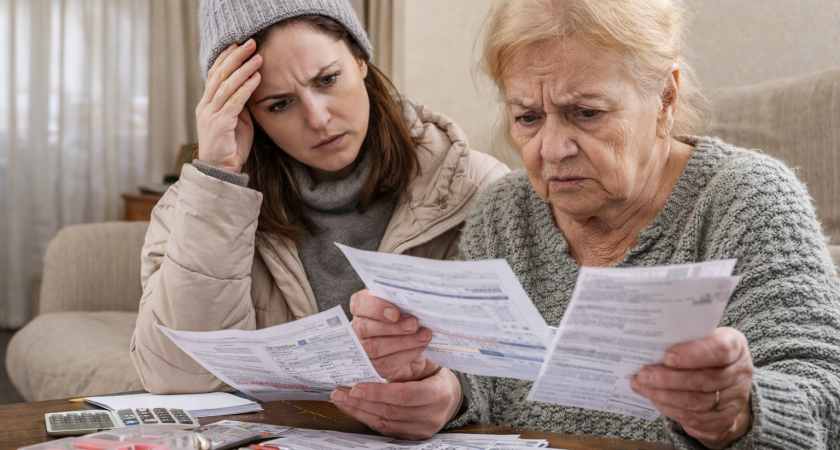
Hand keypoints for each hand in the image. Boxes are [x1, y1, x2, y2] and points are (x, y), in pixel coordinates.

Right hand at [195, 38, 262, 172]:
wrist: (221, 171)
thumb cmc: (230, 146)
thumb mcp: (237, 120)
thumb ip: (239, 103)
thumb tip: (251, 85)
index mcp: (207, 104)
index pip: (214, 75)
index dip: (225, 58)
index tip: (237, 44)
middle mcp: (205, 106)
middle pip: (219, 75)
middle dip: (235, 57)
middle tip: (250, 43)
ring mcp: (210, 115)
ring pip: (226, 86)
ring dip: (243, 70)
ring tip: (257, 57)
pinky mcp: (219, 125)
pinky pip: (234, 102)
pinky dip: (246, 89)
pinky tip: (256, 79)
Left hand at [331, 368, 461, 438]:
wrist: (449, 395)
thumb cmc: (433, 373)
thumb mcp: (425, 362)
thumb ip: (405, 363)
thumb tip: (374, 361)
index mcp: (439, 394)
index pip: (404, 395)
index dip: (378, 392)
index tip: (356, 386)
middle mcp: (432, 416)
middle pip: (391, 412)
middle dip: (361, 402)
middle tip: (339, 393)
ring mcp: (422, 429)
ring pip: (385, 423)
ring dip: (359, 411)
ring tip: (340, 399)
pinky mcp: (412, 437)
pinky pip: (385, 430)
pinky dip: (366, 418)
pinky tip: (353, 408)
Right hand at [350, 290, 435, 380]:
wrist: (417, 343)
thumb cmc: (409, 318)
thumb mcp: (406, 306)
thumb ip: (405, 301)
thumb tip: (417, 301)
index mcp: (364, 307)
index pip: (359, 304)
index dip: (375, 307)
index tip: (395, 312)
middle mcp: (360, 327)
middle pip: (365, 327)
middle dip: (393, 327)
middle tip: (414, 324)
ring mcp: (364, 349)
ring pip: (376, 347)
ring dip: (403, 341)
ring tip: (424, 335)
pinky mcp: (375, 366)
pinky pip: (387, 362)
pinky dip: (407, 353)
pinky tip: (421, 346)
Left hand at [630, 327, 753, 448]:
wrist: (726, 382)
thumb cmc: (706, 352)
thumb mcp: (702, 338)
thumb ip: (684, 339)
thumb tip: (649, 344)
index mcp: (736, 346)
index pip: (720, 350)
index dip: (694, 355)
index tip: (667, 357)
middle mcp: (740, 373)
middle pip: (704, 380)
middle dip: (668, 378)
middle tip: (643, 374)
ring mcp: (734, 399)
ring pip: (696, 402)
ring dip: (664, 395)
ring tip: (641, 386)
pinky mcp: (723, 419)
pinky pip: (693, 418)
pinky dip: (669, 408)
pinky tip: (654, 399)